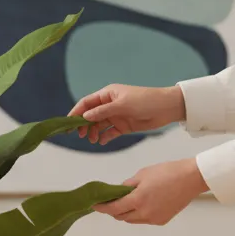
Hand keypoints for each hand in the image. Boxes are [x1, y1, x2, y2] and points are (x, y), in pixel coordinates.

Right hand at [69, 84, 186, 144]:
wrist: (166, 108)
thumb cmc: (145, 100)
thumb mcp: (122, 105)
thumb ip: (102, 112)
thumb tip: (85, 117)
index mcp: (107, 94)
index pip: (87, 103)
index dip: (76, 112)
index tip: (68, 123)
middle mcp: (109, 105)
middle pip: (90, 115)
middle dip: (83, 125)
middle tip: (81, 135)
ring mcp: (116, 116)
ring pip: (98, 125)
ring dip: (93, 132)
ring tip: (93, 139)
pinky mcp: (123, 126)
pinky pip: (109, 132)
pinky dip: (104, 137)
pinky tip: (102, 141)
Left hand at [95, 158, 207, 224]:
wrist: (191, 178)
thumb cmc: (167, 171)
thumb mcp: (142, 174)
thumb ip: (127, 186)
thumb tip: (117, 193)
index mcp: (138, 200)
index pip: (113, 208)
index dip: (102, 208)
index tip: (95, 205)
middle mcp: (144, 213)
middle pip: (121, 216)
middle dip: (113, 210)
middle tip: (110, 202)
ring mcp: (153, 219)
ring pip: (132, 220)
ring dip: (126, 213)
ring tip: (127, 202)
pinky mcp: (161, 221)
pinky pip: (143, 220)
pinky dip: (138, 214)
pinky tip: (142, 204)